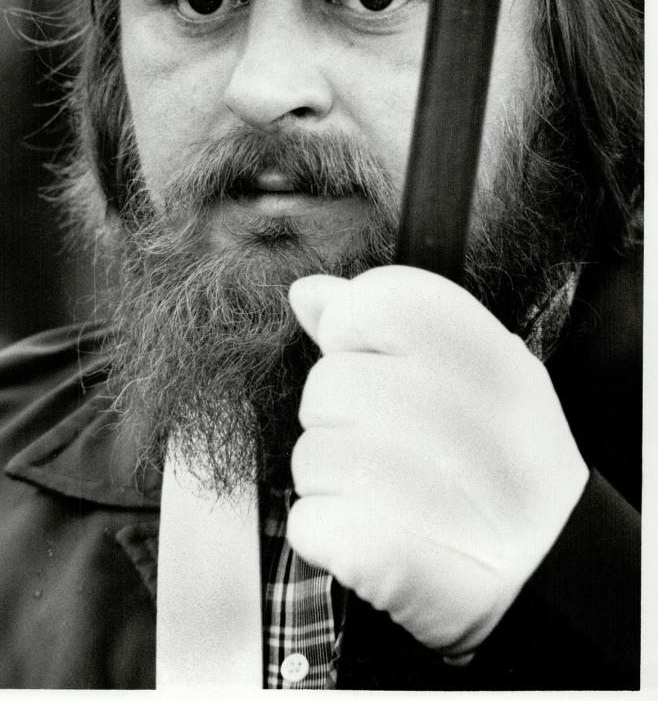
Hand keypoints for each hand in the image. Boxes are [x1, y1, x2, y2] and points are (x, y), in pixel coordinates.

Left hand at [287, 265, 587, 657]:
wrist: (553, 567)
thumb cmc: (502, 453)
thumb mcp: (473, 365)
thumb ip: (384, 317)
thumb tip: (305, 293)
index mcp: (472, 346)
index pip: (364, 305)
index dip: (358, 340)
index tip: (392, 373)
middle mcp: (442, 401)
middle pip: (323, 388)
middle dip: (345, 422)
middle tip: (404, 452)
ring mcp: (407, 477)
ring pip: (309, 457)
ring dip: (338, 483)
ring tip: (399, 499)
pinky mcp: (374, 546)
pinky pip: (306, 521)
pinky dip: (332, 537)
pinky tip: (384, 538)